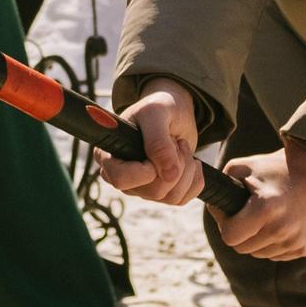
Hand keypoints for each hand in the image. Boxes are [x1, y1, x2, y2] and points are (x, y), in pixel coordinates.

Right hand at [97, 79, 204, 203]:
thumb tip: (169, 175)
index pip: (121, 179)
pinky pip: (183, 200)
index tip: (163, 148)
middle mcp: (122, 176)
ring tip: (182, 147)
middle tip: (176, 142)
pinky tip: (192, 161)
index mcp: (109, 155)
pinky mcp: (161, 192)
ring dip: (187, 170)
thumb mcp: (156, 113)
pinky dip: (195, 180)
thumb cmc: (158, 106)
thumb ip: (158, 141)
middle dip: (175, 165)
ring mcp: (141, 187)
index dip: (146, 170)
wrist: (175, 112)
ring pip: (170, 197)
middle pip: (152, 191)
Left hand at [214, 140, 305, 261]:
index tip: (230, 213)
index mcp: (265, 209)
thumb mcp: (241, 168)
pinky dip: (273, 243)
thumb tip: (213, 210)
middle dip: (239, 234)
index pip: (229, 237)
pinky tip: (280, 224)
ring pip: (259, 254)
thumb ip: (220, 187)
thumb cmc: (273, 168)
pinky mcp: (305, 248)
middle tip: (245, 215)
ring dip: (256, 239)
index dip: (225, 224)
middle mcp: (282, 229)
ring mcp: (296, 242)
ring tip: (265, 217)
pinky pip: (276, 255)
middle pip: (242, 249)